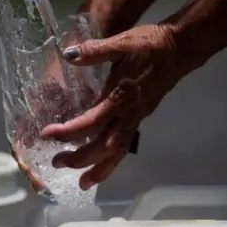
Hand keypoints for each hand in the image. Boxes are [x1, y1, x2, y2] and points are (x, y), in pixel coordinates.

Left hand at [40, 24, 185, 189]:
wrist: (179, 50)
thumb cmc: (149, 45)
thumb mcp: (121, 43)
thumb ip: (95, 51)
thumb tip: (68, 54)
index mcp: (120, 97)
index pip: (91, 122)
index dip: (68, 132)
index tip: (47, 135)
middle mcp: (128, 114)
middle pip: (103, 146)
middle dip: (79, 158)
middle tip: (56, 162)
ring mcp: (136, 118)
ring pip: (117, 152)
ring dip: (99, 168)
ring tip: (83, 183)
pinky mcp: (139, 118)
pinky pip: (124, 146)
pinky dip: (112, 161)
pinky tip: (102, 166)